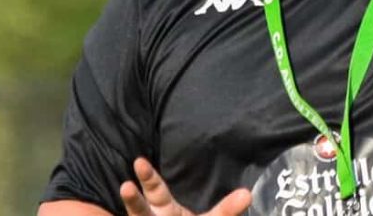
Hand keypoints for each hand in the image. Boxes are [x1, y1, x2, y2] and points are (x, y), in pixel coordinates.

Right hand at [119, 158, 251, 215]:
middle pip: (139, 209)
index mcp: (164, 209)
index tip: (139, 161)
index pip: (155, 190)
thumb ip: (227, 210)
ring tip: (125, 192)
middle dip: (133, 199)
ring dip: (133, 207)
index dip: (148, 178)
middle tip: (125, 185)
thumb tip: (247, 193)